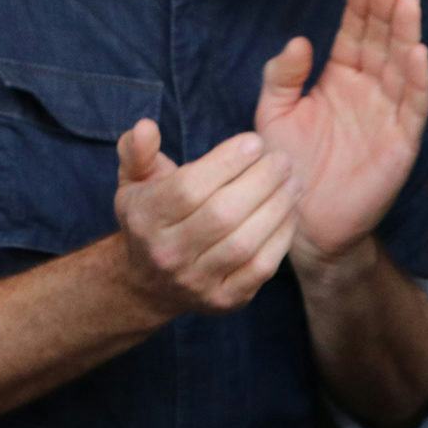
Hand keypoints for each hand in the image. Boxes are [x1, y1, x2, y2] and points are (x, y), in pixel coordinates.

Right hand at [112, 119, 298, 317]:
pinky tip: (290, 212)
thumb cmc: (151, 216)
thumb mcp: (134, 180)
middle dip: (261, 181)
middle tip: (282, 159)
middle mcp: (167, 254)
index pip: (189, 189)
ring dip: (277, 207)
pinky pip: (261, 268)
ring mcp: (196, 282)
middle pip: (222, 214)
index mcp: (144, 218)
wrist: (149, 283)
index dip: (227, 162)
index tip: (255, 142)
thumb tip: (146, 127)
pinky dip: (281, 237)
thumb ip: (137, 151)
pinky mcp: (223, 300)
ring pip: (245, 242)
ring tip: (293, 182)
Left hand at [255, 0, 427, 265]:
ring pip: (402, 67)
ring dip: (406, 35)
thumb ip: (281, 77)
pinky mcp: (401, 142)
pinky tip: (417, 53)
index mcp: (339, 80)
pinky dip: (418, 79)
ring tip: (405, 3)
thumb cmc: (286, 167)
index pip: (353, 36)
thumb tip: (300, 41)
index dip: (359, 9)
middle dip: (385, 13)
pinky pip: (413, 106)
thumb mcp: (273, 114)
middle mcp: (368, 92)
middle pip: (382, 43)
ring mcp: (387, 115)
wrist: (300, 221)